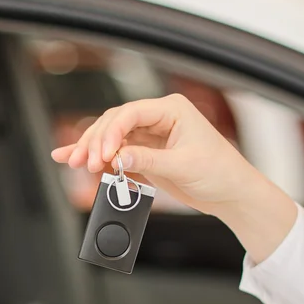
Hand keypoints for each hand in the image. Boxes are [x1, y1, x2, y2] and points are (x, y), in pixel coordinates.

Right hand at [51, 94, 254, 213]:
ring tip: (72, 161)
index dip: (111, 132)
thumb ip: (148, 161)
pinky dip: (100, 159)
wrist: (231, 194)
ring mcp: (151, 137)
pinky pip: (118, 154)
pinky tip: (78, 160)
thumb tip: (118, 158)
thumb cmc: (220, 172)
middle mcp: (159, 118)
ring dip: (93, 150)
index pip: (131, 113)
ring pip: (113, 138)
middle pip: (116, 123)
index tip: (102, 154)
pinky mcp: (147, 155)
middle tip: (83, 161)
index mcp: (172, 109)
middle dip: (96, 141)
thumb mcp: (183, 166)